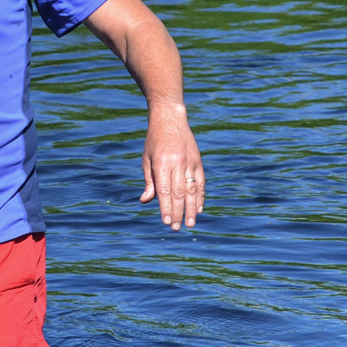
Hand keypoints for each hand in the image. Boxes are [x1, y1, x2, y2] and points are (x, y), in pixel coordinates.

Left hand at [138, 104, 204, 229]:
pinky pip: (201, 182)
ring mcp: (190, 161)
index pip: (165, 191)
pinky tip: (198, 209)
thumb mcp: (146, 159)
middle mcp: (177, 163)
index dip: (166, 208)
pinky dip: (200, 196)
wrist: (170, 118)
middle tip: (177, 228)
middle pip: (179, 193)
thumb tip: (146, 201)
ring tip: (190, 223)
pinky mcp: (198, 161)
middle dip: (178, 212)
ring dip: (191, 209)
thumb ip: (149, 181)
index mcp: (162, 163)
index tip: (166, 222)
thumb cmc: (154, 141)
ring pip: (192, 190)